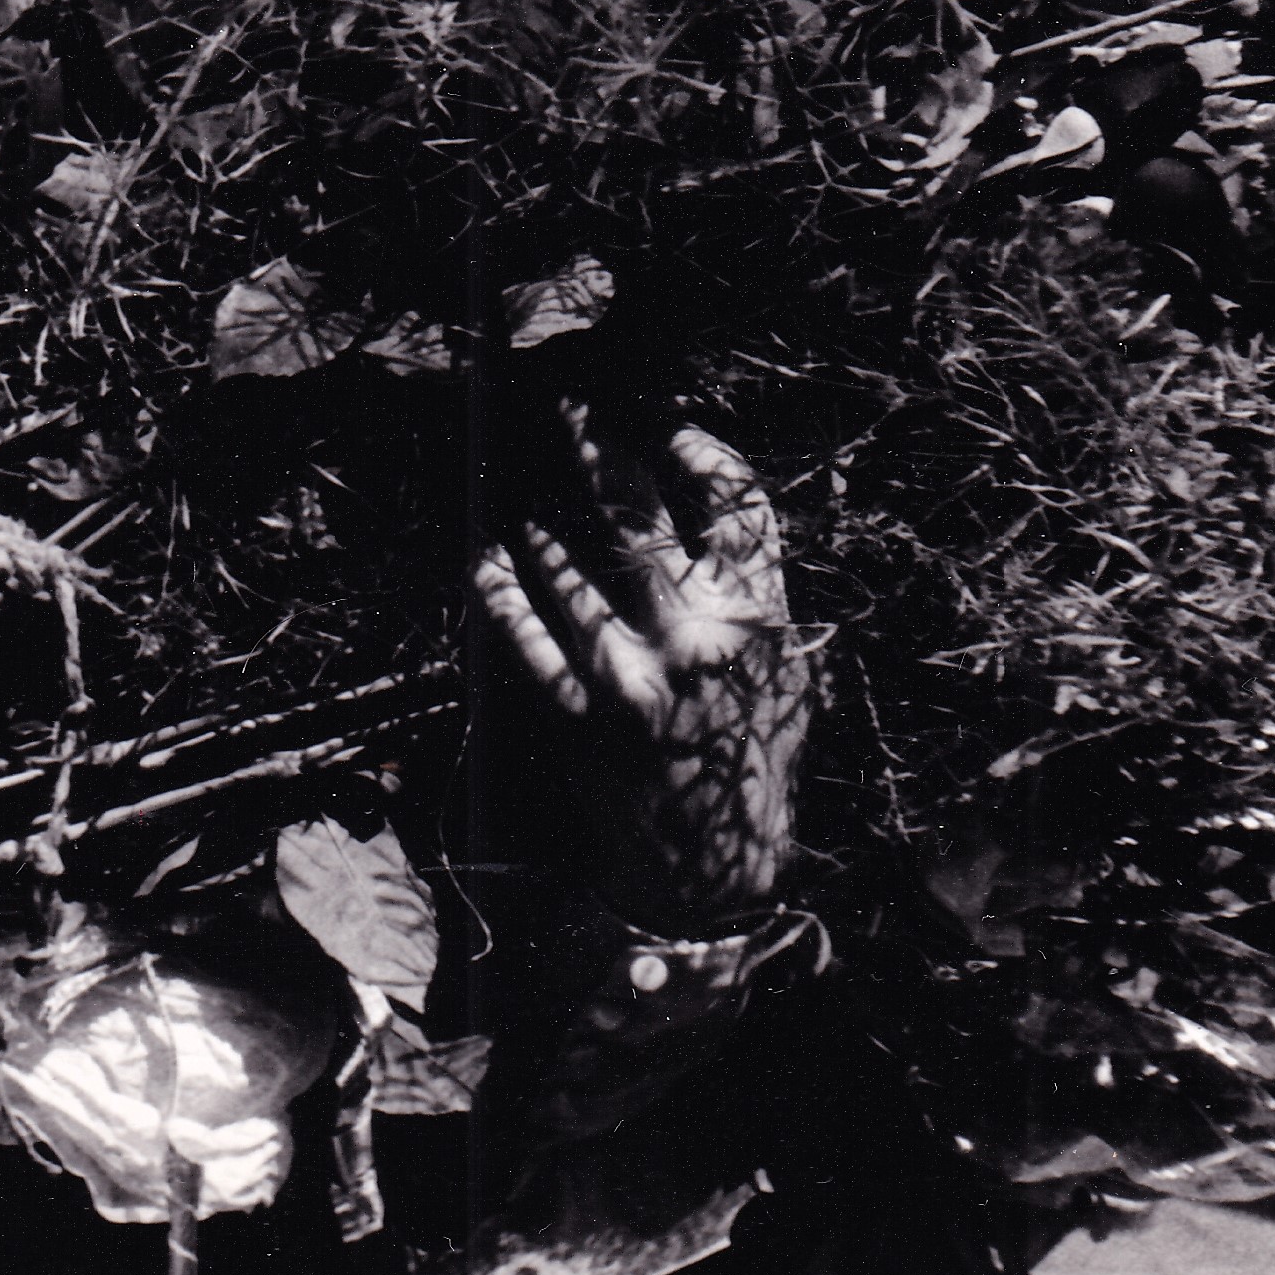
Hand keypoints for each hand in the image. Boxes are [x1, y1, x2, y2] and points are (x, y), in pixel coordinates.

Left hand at [476, 402, 809, 929]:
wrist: (714, 866)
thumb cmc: (750, 757)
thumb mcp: (785, 671)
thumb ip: (752, 593)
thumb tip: (710, 502)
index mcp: (758, 621)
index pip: (735, 505)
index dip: (697, 450)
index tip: (662, 423)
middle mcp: (695, 641)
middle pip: (638, 517)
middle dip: (600, 451)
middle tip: (570, 409)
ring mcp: (630, 677)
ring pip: (570, 567)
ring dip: (542, 521)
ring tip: (525, 491)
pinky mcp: (577, 714)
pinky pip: (525, 633)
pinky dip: (503, 589)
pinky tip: (490, 556)